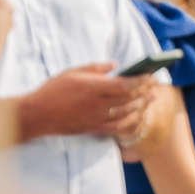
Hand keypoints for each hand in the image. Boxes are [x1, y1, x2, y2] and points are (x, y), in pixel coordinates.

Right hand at [15, 65, 162, 142]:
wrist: (38, 115)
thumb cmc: (53, 90)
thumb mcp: (72, 72)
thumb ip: (95, 68)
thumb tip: (115, 65)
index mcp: (93, 87)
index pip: (125, 84)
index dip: (141, 81)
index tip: (151, 76)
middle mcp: (98, 104)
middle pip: (129, 98)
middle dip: (145, 91)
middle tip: (156, 86)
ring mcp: (97, 118)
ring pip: (127, 113)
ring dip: (142, 106)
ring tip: (151, 99)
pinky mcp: (94, 128)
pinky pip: (118, 127)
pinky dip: (130, 121)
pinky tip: (137, 117)